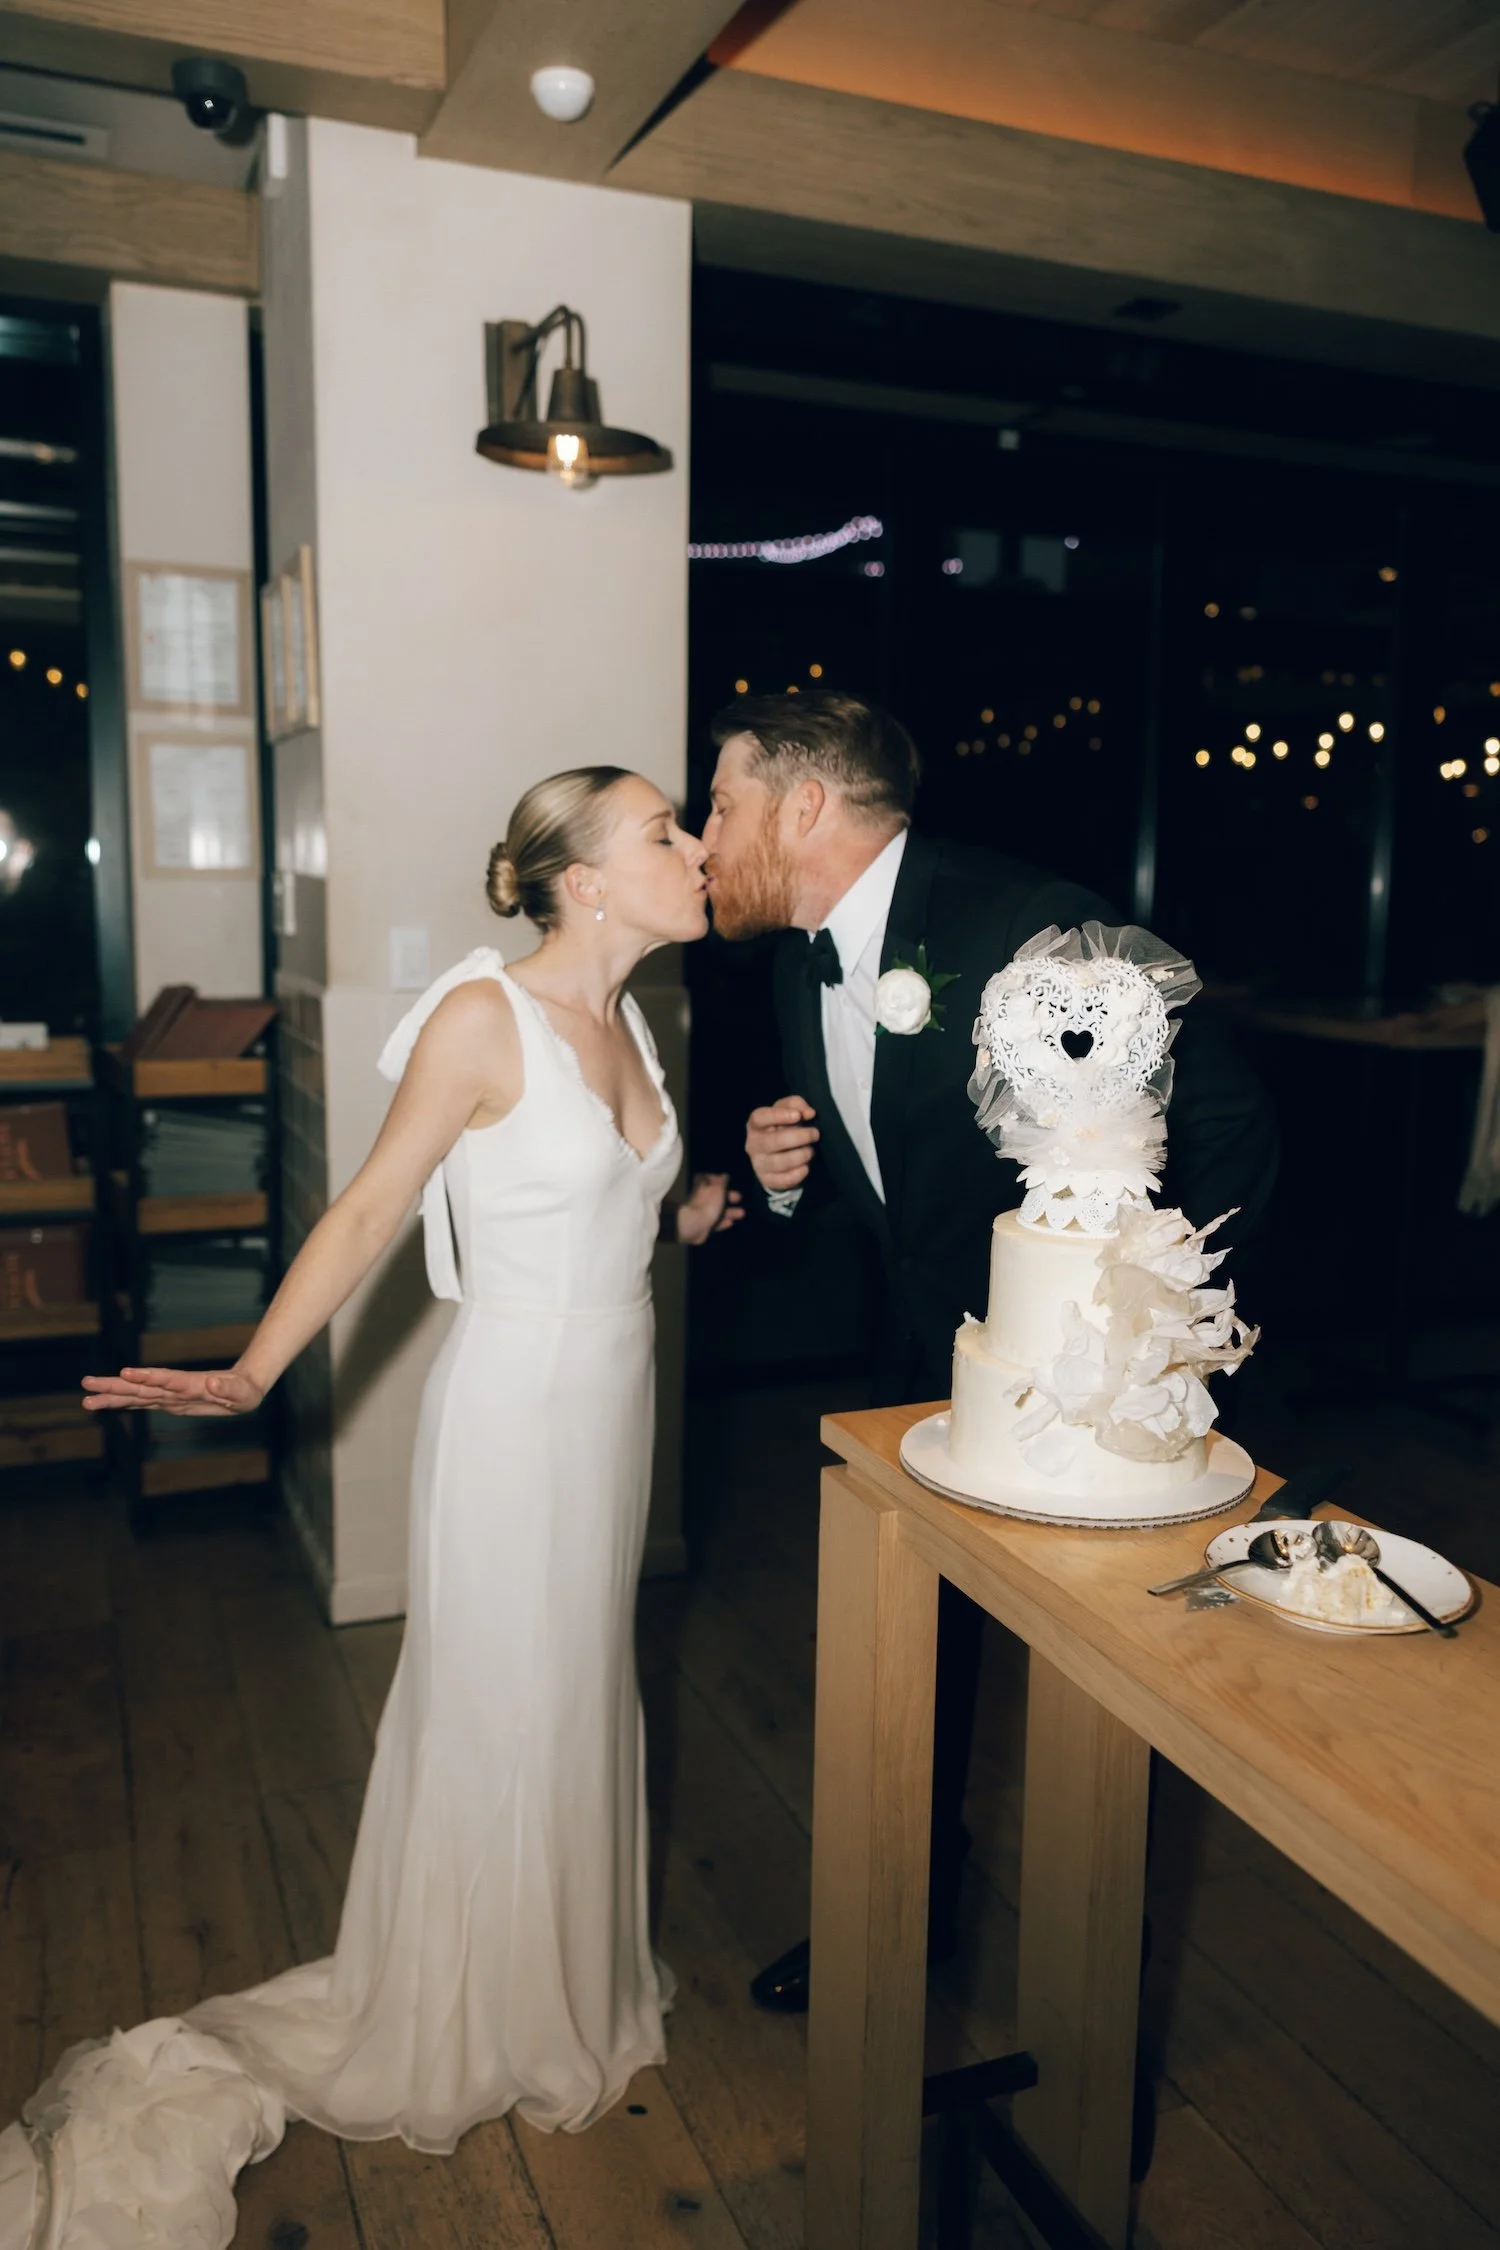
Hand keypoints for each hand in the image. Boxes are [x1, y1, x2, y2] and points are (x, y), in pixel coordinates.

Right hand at [82, 1364, 264, 1417]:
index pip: (166, 1379)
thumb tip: (215, 1382)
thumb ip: (230, 1389)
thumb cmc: (245, 1392)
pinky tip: (104, 1403)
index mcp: (192, 1384)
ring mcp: (169, 1394)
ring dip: (112, 1395)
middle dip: (115, 1386)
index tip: (125, 1373)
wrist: (241, 1386)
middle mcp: (175, 1387)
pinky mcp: (168, 1402)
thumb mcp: (244, 1393)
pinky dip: (123, 1403)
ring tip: (86, 1399)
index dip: (147, 1377)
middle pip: (142, 1386)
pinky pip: (141, 1403)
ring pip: (136, 1395)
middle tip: (87, 1383)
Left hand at [676, 1172, 744, 1245]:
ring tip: (742, 1213)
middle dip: (728, 1197)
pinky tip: (731, 1223)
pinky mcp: (703, 1225)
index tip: (728, 1182)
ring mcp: (701, 1212)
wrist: (694, 1224)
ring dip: (730, 1211)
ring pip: (717, 1210)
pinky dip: (723, 1222)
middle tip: (739, 1198)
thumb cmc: (708, 1203)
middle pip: (716, 1196)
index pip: (709, 1180)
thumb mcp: (718, 1188)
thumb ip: (722, 1181)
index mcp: (703, 1187)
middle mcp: (701, 1198)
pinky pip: (715, 1222)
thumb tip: (724, 1175)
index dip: (718, 1180)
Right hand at [746, 1095, 818, 1193]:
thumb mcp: (787, 1112)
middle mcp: (753, 1144)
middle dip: (800, 1137)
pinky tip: (805, 1166)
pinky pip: (785, 1179)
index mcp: (755, 1125)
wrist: (776, 1156)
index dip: (778, 1115)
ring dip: (802, 1155)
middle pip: (774, 1141)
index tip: (798, 1116)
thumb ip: (796, 1105)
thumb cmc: (782, 1129)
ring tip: (810, 1151)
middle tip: (815, 1134)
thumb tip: (809, 1112)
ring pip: (781, 1162)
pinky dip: (800, 1173)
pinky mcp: (767, 1180)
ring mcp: (758, 1164)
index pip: (760, 1117)